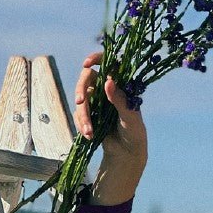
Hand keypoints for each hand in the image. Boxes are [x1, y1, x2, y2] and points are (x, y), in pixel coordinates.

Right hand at [73, 50, 147, 168]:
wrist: (127, 153)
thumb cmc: (134, 133)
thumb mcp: (130, 117)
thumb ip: (119, 100)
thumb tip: (108, 82)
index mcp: (120, 85)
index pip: (108, 64)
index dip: (96, 59)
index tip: (86, 64)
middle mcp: (107, 89)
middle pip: (87, 79)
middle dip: (81, 90)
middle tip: (80, 102)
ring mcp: (96, 100)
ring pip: (81, 98)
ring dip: (82, 115)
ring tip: (89, 132)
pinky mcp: (89, 113)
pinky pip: (78, 114)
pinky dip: (81, 124)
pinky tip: (89, 135)